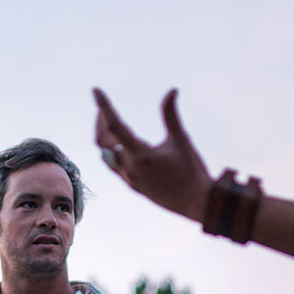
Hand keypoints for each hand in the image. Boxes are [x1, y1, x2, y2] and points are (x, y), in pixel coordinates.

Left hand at [93, 88, 213, 222]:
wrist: (197, 203)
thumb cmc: (191, 170)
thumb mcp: (181, 139)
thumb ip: (171, 114)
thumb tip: (172, 90)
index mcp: (140, 155)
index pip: (114, 125)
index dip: (104, 106)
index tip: (96, 90)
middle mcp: (130, 168)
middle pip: (102, 141)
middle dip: (100, 121)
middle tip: (102, 107)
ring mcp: (130, 179)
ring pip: (105, 156)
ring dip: (104, 138)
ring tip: (110, 124)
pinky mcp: (134, 186)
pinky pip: (114, 166)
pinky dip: (113, 151)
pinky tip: (123, 144)